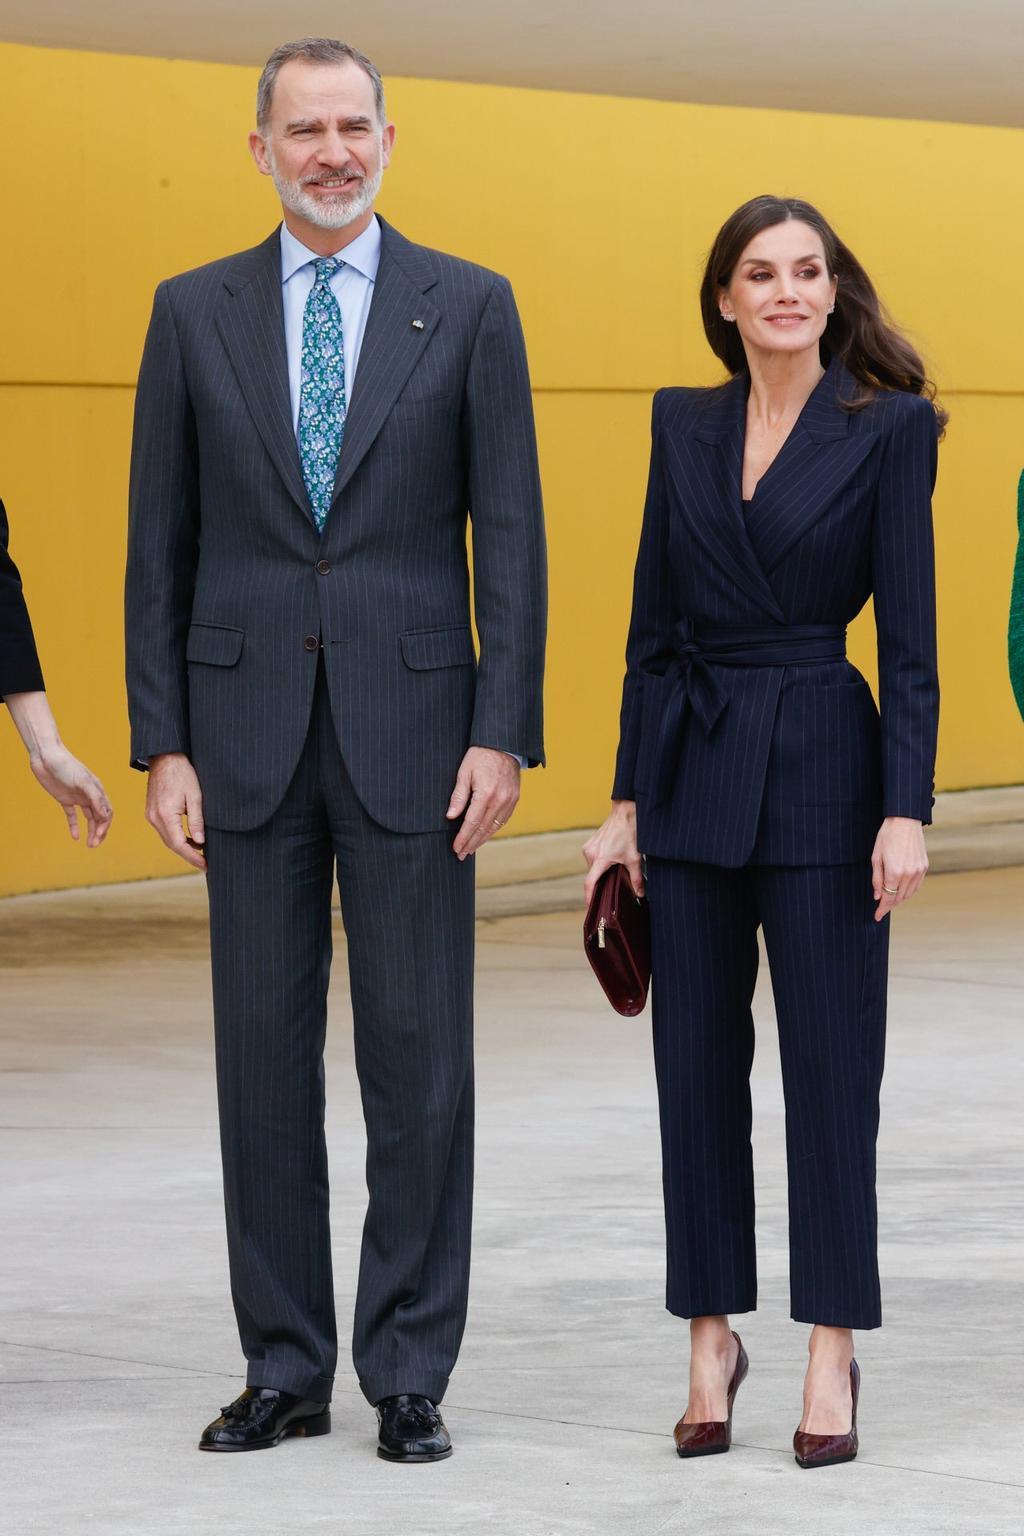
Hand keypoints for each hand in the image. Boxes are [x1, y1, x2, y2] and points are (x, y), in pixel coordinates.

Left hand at [30, 743, 112, 847]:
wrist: (46, 757)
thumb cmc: (66, 766)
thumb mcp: (82, 781)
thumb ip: (95, 798)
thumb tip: (106, 815)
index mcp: (97, 790)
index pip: (107, 812)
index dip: (105, 825)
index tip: (98, 835)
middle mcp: (90, 795)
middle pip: (99, 817)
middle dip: (99, 832)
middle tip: (93, 845)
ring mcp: (78, 797)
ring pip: (88, 818)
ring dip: (90, 831)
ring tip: (89, 844)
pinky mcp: (65, 799)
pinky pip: (72, 815)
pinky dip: (74, 826)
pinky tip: (75, 836)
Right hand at [146, 752, 206, 870]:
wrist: (165, 757)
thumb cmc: (183, 773)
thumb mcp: (195, 796)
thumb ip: (197, 821)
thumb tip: (200, 842)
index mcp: (165, 815)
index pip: (179, 844)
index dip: (193, 857)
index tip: (205, 865)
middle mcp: (154, 818)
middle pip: (172, 845)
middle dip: (189, 855)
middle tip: (205, 863)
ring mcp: (151, 815)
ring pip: (167, 839)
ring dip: (183, 847)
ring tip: (201, 852)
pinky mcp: (152, 811)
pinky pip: (164, 830)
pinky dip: (176, 837)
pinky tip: (190, 839)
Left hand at [447, 747, 520, 859]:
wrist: (504, 744)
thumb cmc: (480, 756)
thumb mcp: (464, 772)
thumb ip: (458, 796)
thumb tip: (451, 816)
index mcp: (486, 793)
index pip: (472, 822)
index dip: (463, 837)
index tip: (456, 848)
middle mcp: (500, 800)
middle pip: (483, 829)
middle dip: (471, 843)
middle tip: (461, 855)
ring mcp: (510, 800)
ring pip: (495, 827)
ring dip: (482, 840)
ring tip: (471, 849)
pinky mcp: (515, 799)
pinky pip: (503, 820)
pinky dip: (493, 830)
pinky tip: (484, 835)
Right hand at [582, 801, 643, 903]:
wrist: (625, 813)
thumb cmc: (629, 833)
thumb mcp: (635, 858)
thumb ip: (636, 879)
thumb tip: (639, 894)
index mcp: (600, 859)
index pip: (590, 883)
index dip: (589, 897)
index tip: (589, 906)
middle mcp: (590, 853)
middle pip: (593, 876)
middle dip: (600, 882)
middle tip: (611, 887)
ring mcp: (588, 847)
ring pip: (592, 867)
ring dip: (601, 871)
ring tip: (614, 869)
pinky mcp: (590, 843)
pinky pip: (592, 859)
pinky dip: (600, 863)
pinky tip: (611, 860)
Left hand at [871, 815, 927, 920]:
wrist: (905, 821)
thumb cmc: (887, 836)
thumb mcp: (876, 857)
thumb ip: (877, 879)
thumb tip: (878, 896)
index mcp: (894, 872)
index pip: (888, 898)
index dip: (882, 909)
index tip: (877, 916)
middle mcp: (909, 874)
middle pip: (898, 898)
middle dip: (889, 905)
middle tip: (881, 909)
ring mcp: (918, 871)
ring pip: (909, 894)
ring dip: (899, 899)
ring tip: (890, 901)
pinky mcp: (924, 866)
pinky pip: (917, 885)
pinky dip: (909, 891)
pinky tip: (902, 891)